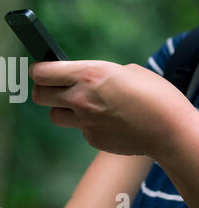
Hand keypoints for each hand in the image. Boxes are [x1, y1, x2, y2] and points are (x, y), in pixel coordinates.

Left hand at [29, 61, 196, 156]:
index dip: (37, 70)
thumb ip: (96, 73)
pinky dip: (86, 124)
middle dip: (43, 90)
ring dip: (62, 109)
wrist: (170, 130)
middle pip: (38, 95)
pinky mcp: (91, 138)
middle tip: (52, 87)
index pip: (41, 73)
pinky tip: (106, 120)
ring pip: (54, 115)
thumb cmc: (154, 94)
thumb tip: (80, 77)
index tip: (38, 69)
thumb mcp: (124, 70)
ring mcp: (84, 122)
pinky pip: (78, 129)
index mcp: (88, 74)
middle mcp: (80, 98)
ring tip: (80, 105)